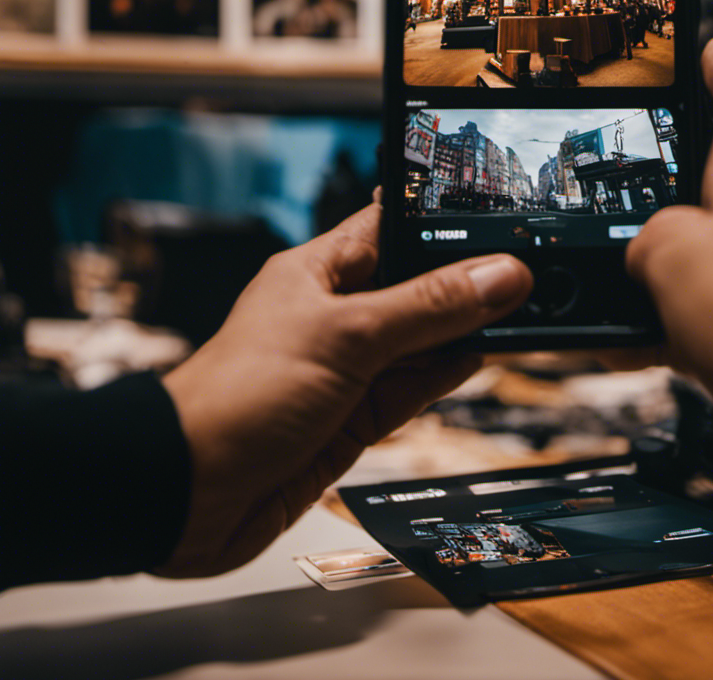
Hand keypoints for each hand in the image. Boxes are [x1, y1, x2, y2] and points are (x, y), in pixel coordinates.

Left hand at [160, 200, 531, 576]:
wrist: (190, 493)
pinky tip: (479, 356)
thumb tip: (497, 276)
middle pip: (415, 287)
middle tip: (522, 274)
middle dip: (464, 283)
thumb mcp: (348, 337)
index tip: (495, 219)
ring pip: (421, 340)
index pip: (391, 228)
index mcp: (320, 272)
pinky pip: (413, 387)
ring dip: (464, 330)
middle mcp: (336, 314)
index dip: (440, 223)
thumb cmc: (238, 396)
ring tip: (517, 313)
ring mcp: (347, 367)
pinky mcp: (354, 416)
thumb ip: (428, 308)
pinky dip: (446, 374)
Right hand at [625, 36, 712, 501]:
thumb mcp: (668, 255)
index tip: (693, 51)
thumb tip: (646, 256)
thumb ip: (644, 239)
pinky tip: (639, 340)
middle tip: (628, 176)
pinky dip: (683, 314)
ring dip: (669, 259)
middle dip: (669, 178)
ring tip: (616, 276)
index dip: (707, 56)